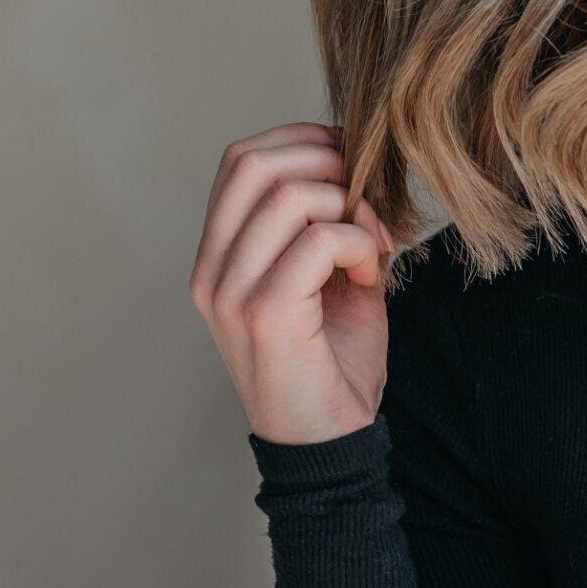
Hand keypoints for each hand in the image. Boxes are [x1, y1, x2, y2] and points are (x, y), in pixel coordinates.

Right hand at [189, 120, 397, 445]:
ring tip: (374, 245)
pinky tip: (371, 277)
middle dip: (325, 163)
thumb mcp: (327, 281)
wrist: (328, 445)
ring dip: (349, 208)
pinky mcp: (265, 313)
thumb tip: (356, 168)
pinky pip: (318, 240)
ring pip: (289, 196)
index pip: (240, 162)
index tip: (351, 161)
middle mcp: (212, 271)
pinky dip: (359, 244)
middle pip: (253, 163)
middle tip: (366, 201)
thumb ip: (327, 224)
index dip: (301, 142)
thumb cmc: (331, 366)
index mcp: (218, 258)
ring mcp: (231, 292)